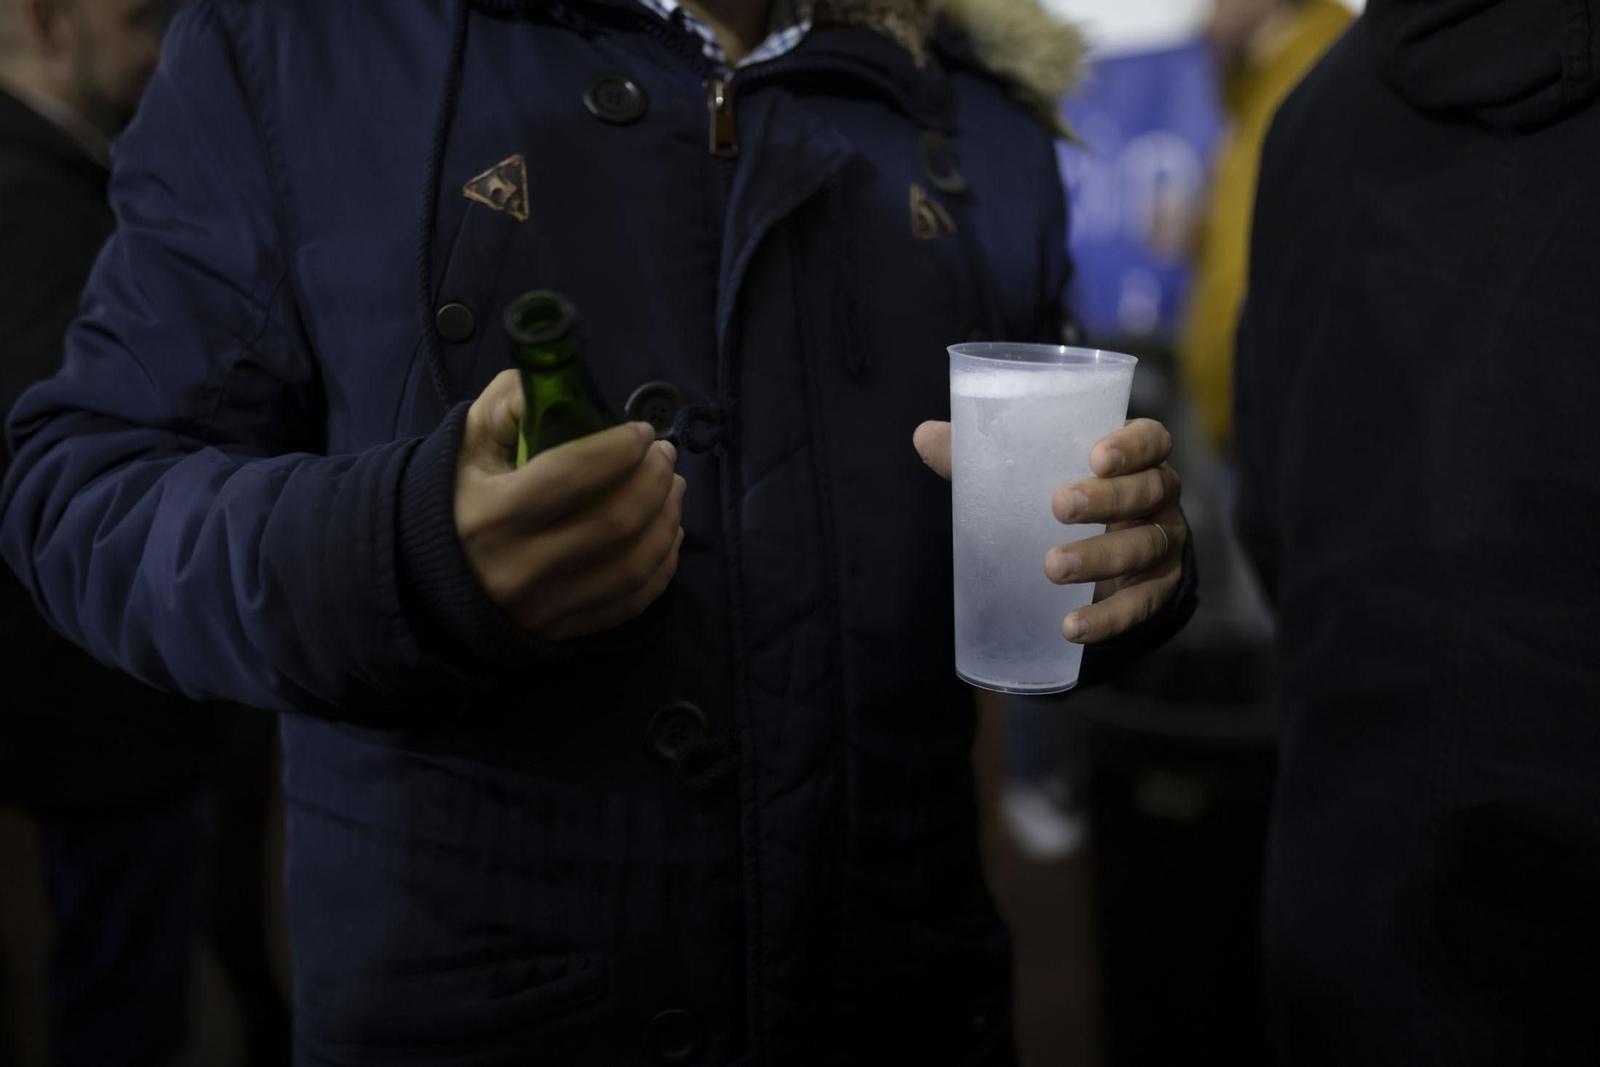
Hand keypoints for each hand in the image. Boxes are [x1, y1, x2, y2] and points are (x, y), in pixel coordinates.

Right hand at [455, 371, 685, 640]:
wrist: (424, 578)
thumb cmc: (456, 497)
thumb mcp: (469, 442)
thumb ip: (511, 403)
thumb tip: (562, 386)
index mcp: (491, 515)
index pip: (572, 476)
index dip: (619, 449)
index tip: (642, 431)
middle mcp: (519, 568)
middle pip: (613, 523)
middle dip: (654, 481)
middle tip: (666, 456)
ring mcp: (543, 607)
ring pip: (631, 567)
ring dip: (667, 521)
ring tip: (674, 489)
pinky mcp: (560, 632)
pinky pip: (630, 602)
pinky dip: (662, 566)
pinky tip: (668, 534)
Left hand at [913, 418, 1186, 644]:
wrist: (1105, 558)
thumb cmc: (1061, 492)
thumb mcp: (1029, 471)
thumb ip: (983, 453)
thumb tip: (924, 436)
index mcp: (1136, 456)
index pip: (1152, 439)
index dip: (1132, 445)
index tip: (1096, 456)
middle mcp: (1160, 495)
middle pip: (1149, 490)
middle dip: (1106, 499)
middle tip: (1058, 507)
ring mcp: (1164, 543)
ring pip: (1144, 547)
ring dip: (1099, 558)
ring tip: (1051, 567)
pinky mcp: (1158, 590)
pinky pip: (1140, 606)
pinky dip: (1106, 619)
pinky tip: (1071, 627)